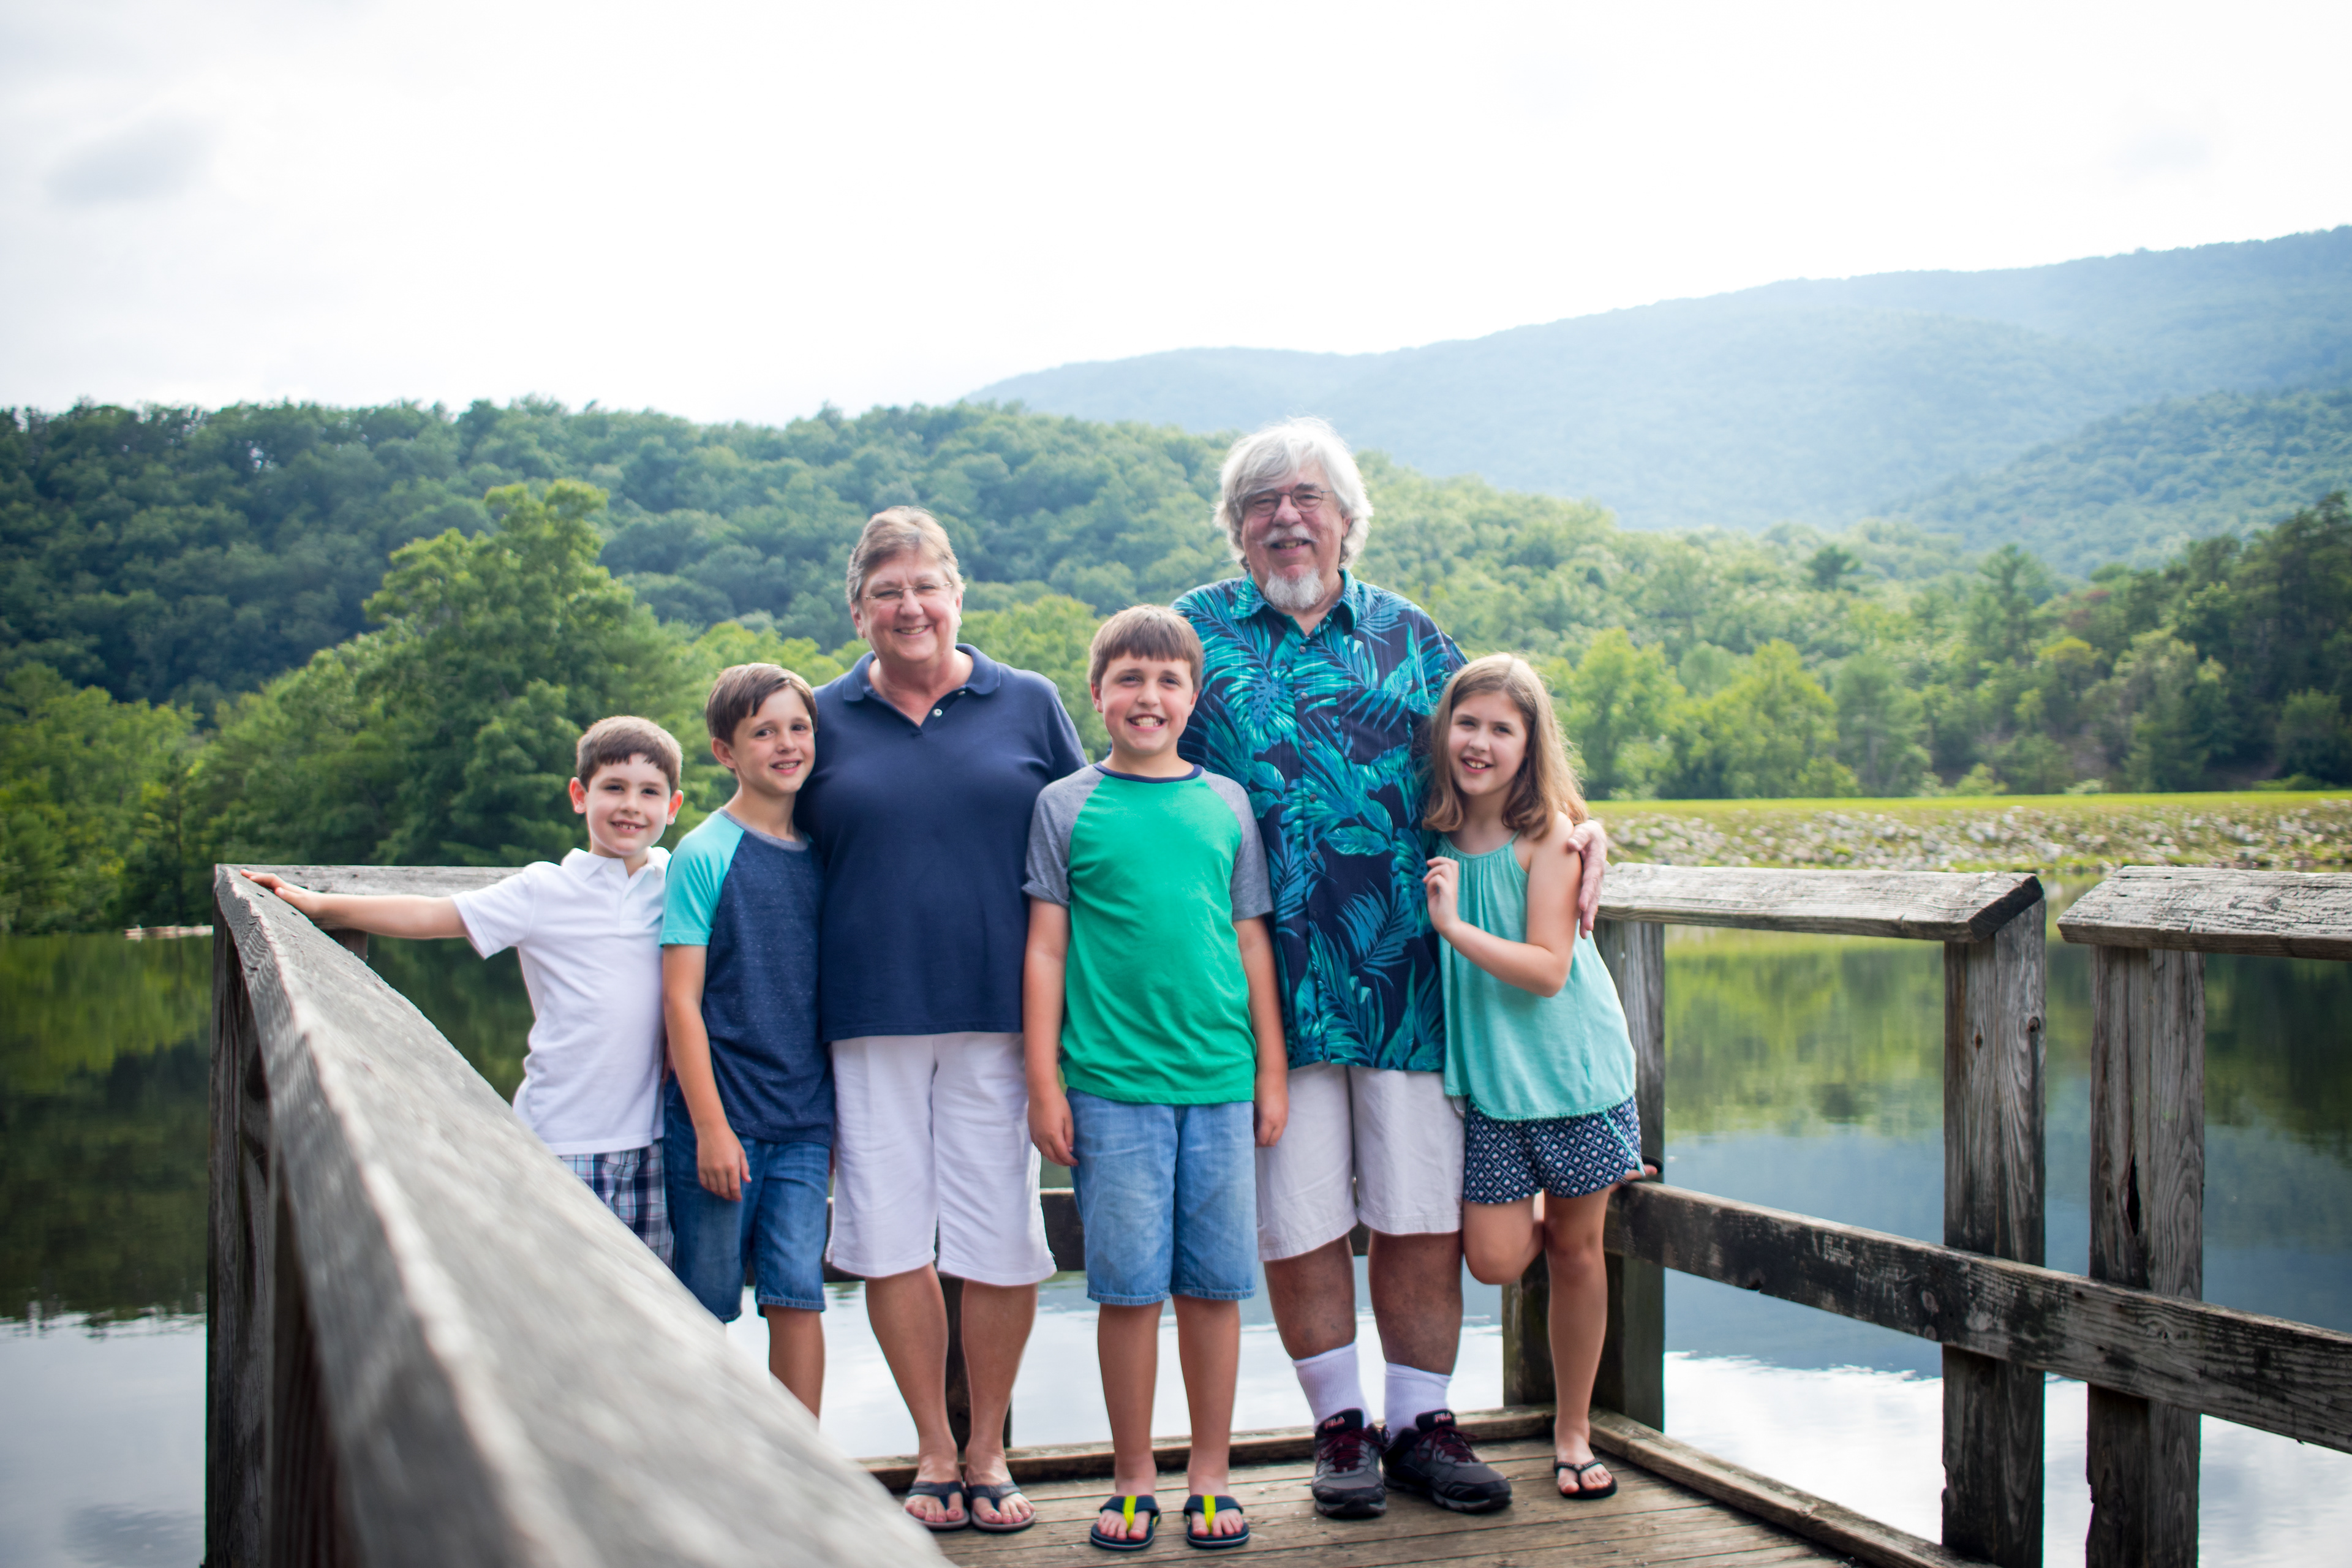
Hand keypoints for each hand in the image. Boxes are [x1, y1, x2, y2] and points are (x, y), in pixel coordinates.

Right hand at [240, 869, 323, 919]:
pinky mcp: (287, 898)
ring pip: (269, 884)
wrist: (325, 907)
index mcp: (286, 887)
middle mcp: (284, 888)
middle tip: (241, 873)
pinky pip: (272, 891)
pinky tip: (262, 891)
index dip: (259, 877)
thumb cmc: (313, 906)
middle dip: (254, 876)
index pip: (270, 879)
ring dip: (258, 881)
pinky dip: (264, 888)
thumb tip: (277, 890)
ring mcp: (286, 892)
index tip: (247, 878)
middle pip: (267, 879)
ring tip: (248, 879)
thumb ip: (289, 896)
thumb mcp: (301, 902)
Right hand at [696, 1119, 748, 1201]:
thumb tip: (748, 1181)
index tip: (738, 1199)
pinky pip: (704, 1183)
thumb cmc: (729, 1140)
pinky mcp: (701, 1167)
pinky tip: (714, 1187)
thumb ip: (745, 1167)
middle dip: (729, 1196)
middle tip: (731, 1197)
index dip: (737, 1196)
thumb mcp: (741, 1152)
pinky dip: (709, 1188)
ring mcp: (709, 1169)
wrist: (711, 1130)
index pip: (735, 1188)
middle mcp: (720, 1170)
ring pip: (714, 1188)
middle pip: (724, 1190)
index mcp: (732, 1166)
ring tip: (724, 1193)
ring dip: (719, 1193)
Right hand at [1028, 1087, 1074, 1167]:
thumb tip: (1070, 1150)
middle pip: (1052, 1157)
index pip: (1063, 1155)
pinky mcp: (1031, 1130)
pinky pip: (1038, 1146)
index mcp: (1053, 1135)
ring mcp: (1035, 1134)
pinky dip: (1045, 1152)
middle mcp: (1042, 1138)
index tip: (1076, 1162)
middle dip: (1062, 1162)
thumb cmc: (1058, 1103)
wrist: (1041, 1091)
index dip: (1070, 1161)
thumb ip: (1069, 1136)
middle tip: (1070, 1162)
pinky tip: (1051, 1149)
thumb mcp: (1068, 1119)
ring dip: (1053, 1158)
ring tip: (1062, 1157)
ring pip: (1044, 1153)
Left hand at [1254, 1076, 1288, 1147]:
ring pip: (1277, 1136)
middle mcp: (1279, 1121)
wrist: (1273, 1074)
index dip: (1254, 1143)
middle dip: (1261, 1143)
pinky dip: (1273, 1131)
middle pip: (1271, 1142)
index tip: (1246, 1141)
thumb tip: (1248, 1130)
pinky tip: (1265, 1124)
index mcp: (1269, 1119)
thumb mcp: (1252, 1105)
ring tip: (1257, 1132)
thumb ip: (1251, 1120)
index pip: (1262, 1140)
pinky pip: (1281, 1129)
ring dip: (1268, 1138)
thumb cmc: (1259, 1087)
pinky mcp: (1286, 1113)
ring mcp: (1284, 1117)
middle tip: (1251, 1139)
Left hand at [1422, 855, 1459, 937]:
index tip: (1429, 865)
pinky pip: (1439, 879)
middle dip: (1439, 859)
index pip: (1452, 864)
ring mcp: (1451, 888)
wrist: (1446, 926)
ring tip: (1426, 880)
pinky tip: (1428, 888)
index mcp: (1451, 884)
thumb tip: (1428, 879)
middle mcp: (1453, 884)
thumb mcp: (1433, 895)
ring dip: (1434, 871)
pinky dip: (1431, 881)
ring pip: (1447, 867)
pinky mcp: (1448, 894)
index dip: (1440, 860)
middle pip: (1452, 862)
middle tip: (1428, 865)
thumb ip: (1432, 886)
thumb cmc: (1440, 913)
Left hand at [1566, 819, 1609, 937]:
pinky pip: (1590, 903)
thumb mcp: (1585, 831)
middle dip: (1589, 911)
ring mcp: (1595, 883)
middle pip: (1594, 896)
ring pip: (1593, 903)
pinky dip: (1586, 916)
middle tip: (1585, 926)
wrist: (1594, 837)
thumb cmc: (1586, 833)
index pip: (1590, 880)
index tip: (1581, 905)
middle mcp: (1597, 876)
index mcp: (1596, 863)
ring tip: (1585, 933)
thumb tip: (1570, 844)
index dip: (1586, 893)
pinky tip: (1583, 931)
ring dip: (1589, 917)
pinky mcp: (1591, 888)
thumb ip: (1579, 837)